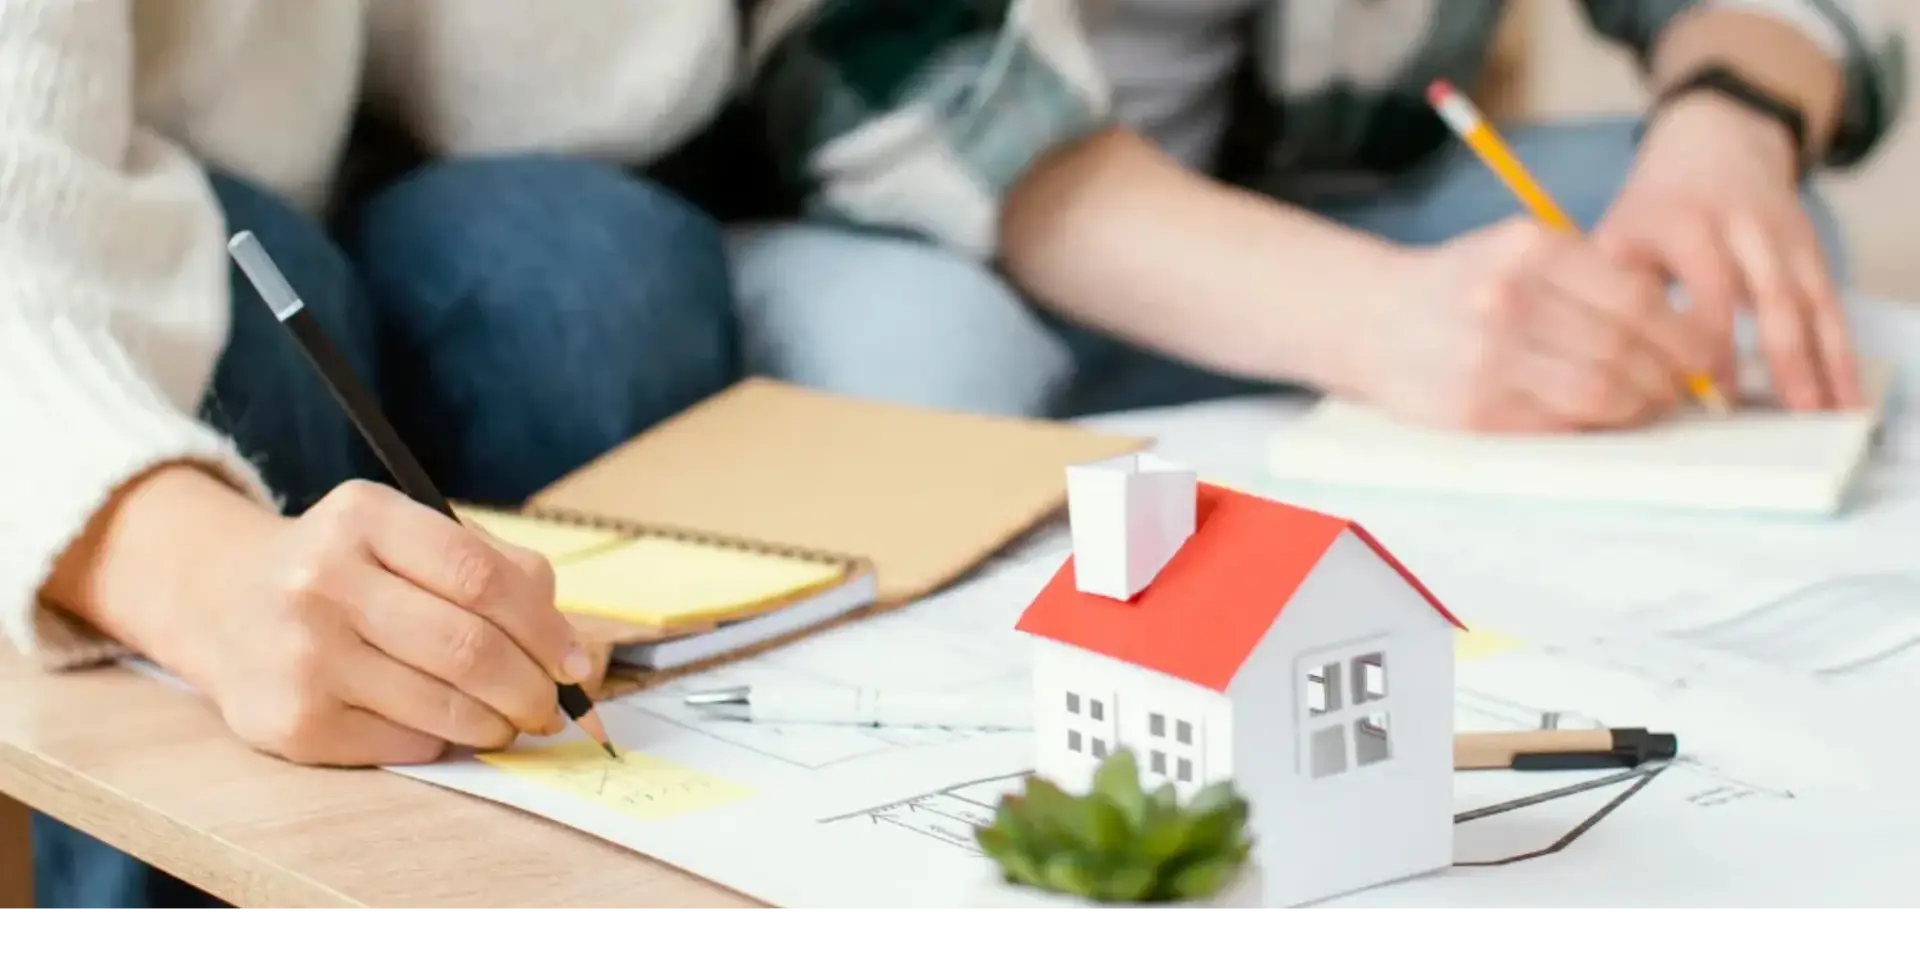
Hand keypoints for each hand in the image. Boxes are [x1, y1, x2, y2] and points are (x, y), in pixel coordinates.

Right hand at [186, 480, 590, 766]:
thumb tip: (576, 652)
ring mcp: (301, 654)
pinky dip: (444, 739)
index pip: (481, 576)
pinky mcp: (291, 721)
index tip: (575, 663)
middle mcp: (323, 580)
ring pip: (443, 705)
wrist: (222, 602)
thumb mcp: (408, 535)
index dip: (544, 628)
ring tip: (509, 720)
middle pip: (468, 648)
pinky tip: (443, 724)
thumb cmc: (349, 569)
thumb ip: (498, 571)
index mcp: (364, 517)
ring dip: (498, 723)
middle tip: (552, 707)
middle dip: (532, 688)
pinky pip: (405, 742)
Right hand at [1355, 217, 1715, 431]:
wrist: (1371, 318)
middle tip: (1679, 388)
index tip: (1699, 355)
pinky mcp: (1475, 410)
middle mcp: (1510, 299)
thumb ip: (1589, 277)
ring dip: (1640, 406)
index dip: (1683, 335)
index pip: (1638, 299)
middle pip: (1627, 349)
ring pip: (1603, 392)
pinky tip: (1600, 416)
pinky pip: (1561, 424)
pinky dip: (1595, 425)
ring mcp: (1489, 358)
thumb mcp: (1519, 250)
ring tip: (1646, 404)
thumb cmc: (1462, 285)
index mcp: (1531, 249)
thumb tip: (1678, 331)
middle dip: (1669, 377)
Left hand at [1594, 93, 1859, 409]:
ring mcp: (1785, 239)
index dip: (1711, 341)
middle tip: (1790, 415)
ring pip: (1811, 305)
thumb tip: (1604, 365)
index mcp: (1687, 224)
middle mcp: (1745, 229)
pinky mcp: (1811, 250)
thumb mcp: (1617, 234)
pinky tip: (1844, 394)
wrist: (1715, 140)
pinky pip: (1830, 305)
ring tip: (1827, 415)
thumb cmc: (1652, 208)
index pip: (1709, 288)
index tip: (1708, 392)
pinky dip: (1840, 351)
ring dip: (1823, 362)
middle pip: (1772, 298)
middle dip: (1783, 358)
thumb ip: (1610, 292)